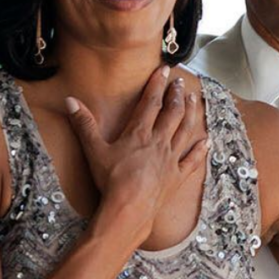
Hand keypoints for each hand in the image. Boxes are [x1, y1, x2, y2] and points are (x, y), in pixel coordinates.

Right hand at [66, 65, 207, 243]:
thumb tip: (70, 101)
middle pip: (172, 113)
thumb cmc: (111, 180)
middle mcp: (159, 142)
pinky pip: (193, 160)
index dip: (157, 84)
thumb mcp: (94, 150)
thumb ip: (84, 124)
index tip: (164, 69)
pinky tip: (207, 141)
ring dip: (191, 113)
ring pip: (185, 131)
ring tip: (194, 99)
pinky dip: (201, 150)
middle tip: (180, 82)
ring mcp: (171, 159)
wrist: (129, 208)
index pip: (150, 102)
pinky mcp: (177, 176)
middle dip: (177, 95)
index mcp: (139, 133)